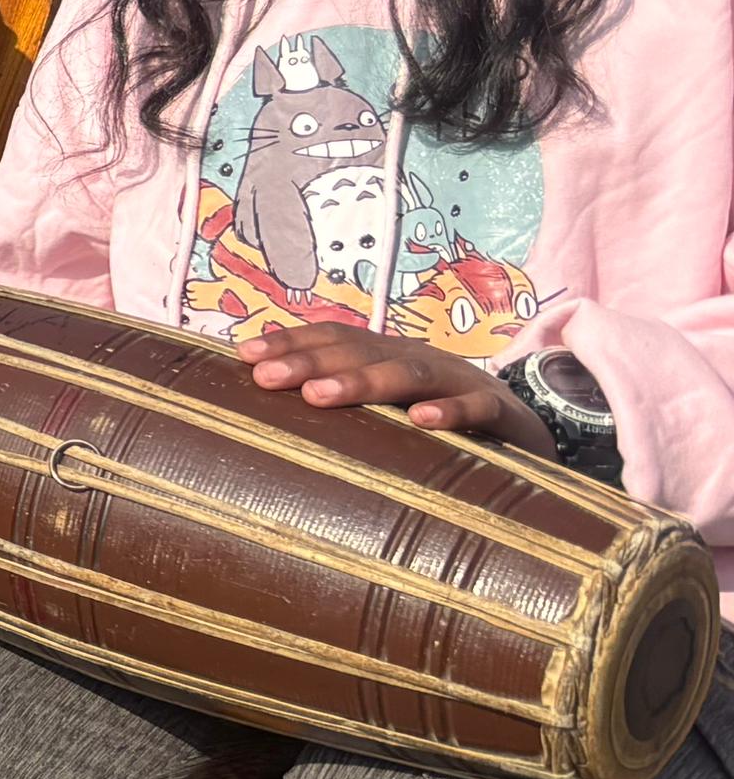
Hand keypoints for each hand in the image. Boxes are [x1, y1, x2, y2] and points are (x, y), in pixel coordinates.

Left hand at [233, 313, 552, 452]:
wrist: (534, 440)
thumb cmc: (444, 429)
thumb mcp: (390, 414)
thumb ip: (344, 408)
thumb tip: (266, 416)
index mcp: (390, 357)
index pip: (336, 338)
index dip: (292, 341)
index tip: (243, 355)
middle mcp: (421, 361)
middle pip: (362, 351)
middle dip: (310, 361)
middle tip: (265, 377)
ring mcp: (462, 383)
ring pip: (410, 373)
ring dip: (363, 381)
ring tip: (320, 395)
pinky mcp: (503, 414)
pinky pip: (477, 409)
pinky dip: (449, 411)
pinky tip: (419, 421)